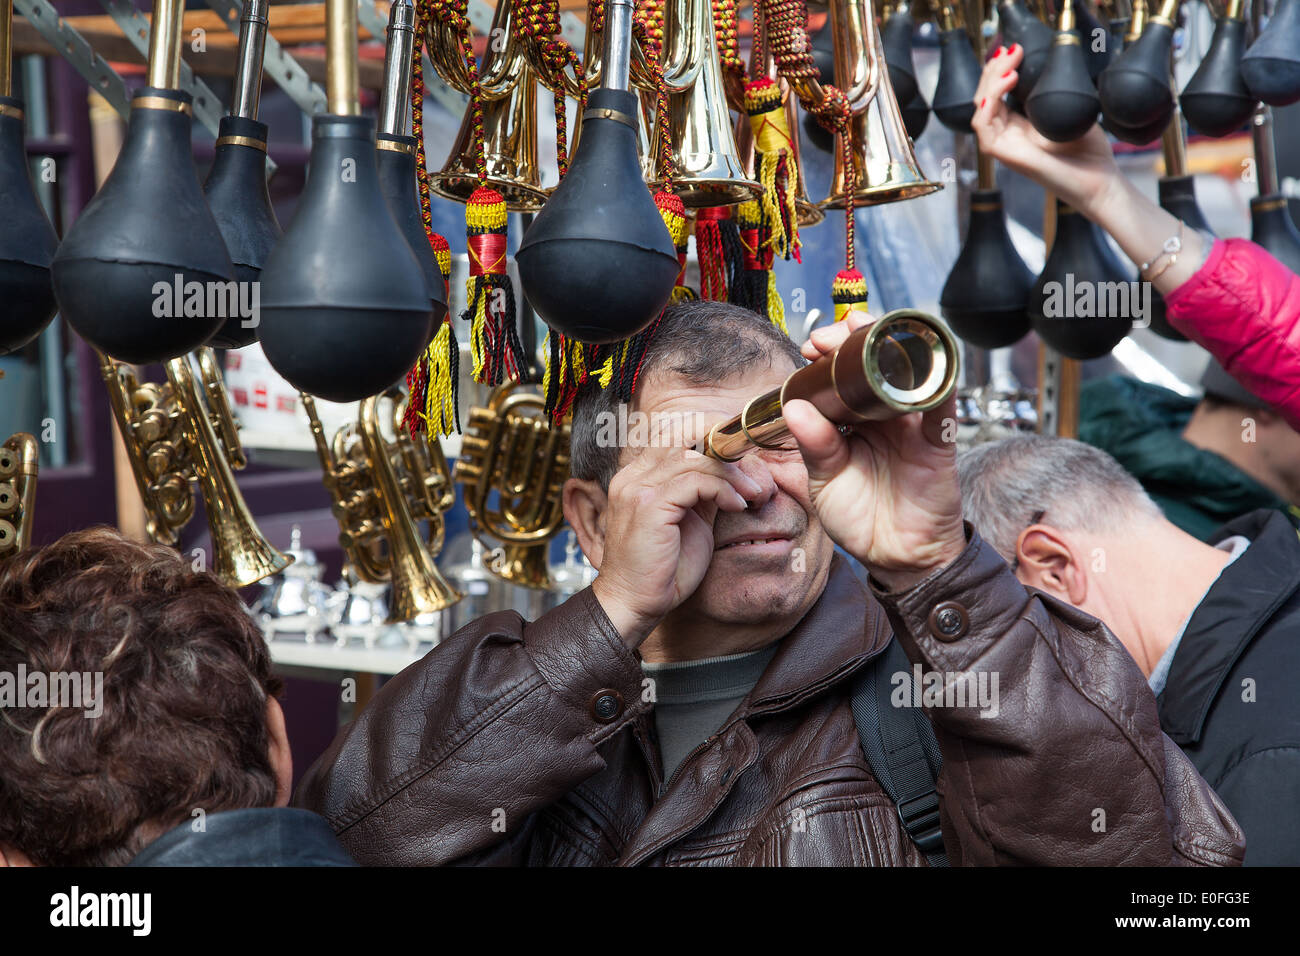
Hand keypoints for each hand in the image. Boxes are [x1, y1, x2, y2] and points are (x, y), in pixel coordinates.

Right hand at [590, 444, 760, 645]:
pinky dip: (723, 489)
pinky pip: (695, 480)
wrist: (633, 605)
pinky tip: (738, 505)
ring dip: (732, 473)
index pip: (675, 434)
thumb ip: (704, 492)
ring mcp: (637, 488)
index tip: (744, 450)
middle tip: (754, 464)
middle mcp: (633, 476)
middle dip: (726, 445)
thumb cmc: (663, 570)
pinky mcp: (649, 506)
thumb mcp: (690, 521)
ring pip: (694, 457)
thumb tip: (734, 472)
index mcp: (638, 476)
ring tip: (753, 494)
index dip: (712, 434)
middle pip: (684, 434)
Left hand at [782, 311, 965, 590]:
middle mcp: (881, 416)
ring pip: (908, 373)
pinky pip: (942, 409)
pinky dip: (939, 385)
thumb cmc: (859, 518)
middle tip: (833, 336)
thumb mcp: (825, 482)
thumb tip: (795, 406)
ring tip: (871, 332)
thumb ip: (815, 445)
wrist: (896, 556)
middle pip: (875, 363)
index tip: (811, 346)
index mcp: (851, 421)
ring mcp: (911, 426)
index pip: (841, 375)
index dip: (828, 353)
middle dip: (855, 338)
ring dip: (893, 347)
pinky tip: (929, 365)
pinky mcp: (938, 443)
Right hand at [972, 44, 1120, 219]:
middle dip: (993, 70)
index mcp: (1020, 126)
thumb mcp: (1071, 111)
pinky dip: (988, 104)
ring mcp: (1006, 146)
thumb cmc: (1089, 153)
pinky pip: (983, 128)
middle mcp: (1009, 135)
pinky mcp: (1007, 156)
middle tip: (1012, 50)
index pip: (997, 95)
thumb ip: (1053, 94)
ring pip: (980, 110)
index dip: (1000, 71)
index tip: (1016, 51)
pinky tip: (1007, 84)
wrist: (1099, 181)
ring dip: (990, 83)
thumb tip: (1047, 67)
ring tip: (1010, 64)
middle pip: (984, 98)